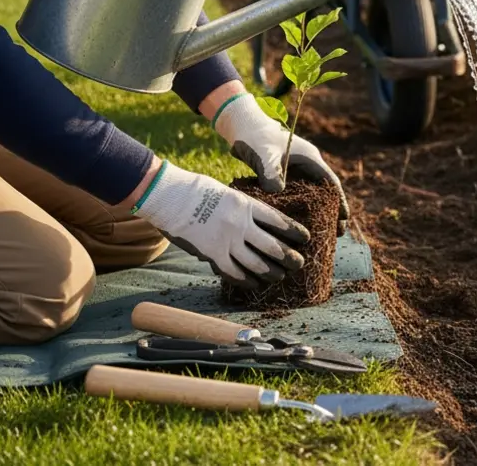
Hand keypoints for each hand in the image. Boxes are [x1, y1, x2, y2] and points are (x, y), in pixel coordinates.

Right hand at [133, 161, 309, 289]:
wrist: (170, 196)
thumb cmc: (197, 191)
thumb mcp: (229, 193)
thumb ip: (244, 209)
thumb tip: (256, 226)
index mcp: (247, 205)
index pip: (279, 221)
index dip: (294, 231)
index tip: (306, 238)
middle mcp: (240, 225)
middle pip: (273, 246)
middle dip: (289, 257)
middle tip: (299, 264)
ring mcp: (226, 241)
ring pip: (257, 263)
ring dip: (271, 272)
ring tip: (280, 276)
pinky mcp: (212, 254)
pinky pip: (233, 272)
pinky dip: (246, 280)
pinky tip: (255, 284)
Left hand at [212, 93, 349, 235]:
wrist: (242, 126)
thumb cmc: (256, 137)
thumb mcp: (264, 155)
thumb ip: (271, 174)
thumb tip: (276, 194)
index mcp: (310, 159)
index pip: (331, 183)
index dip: (339, 201)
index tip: (344, 219)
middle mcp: (306, 165)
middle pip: (325, 192)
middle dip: (331, 212)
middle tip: (337, 234)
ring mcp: (295, 171)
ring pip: (311, 195)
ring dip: (316, 212)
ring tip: (320, 233)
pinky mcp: (283, 176)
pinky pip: (295, 195)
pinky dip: (298, 208)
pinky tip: (295, 224)